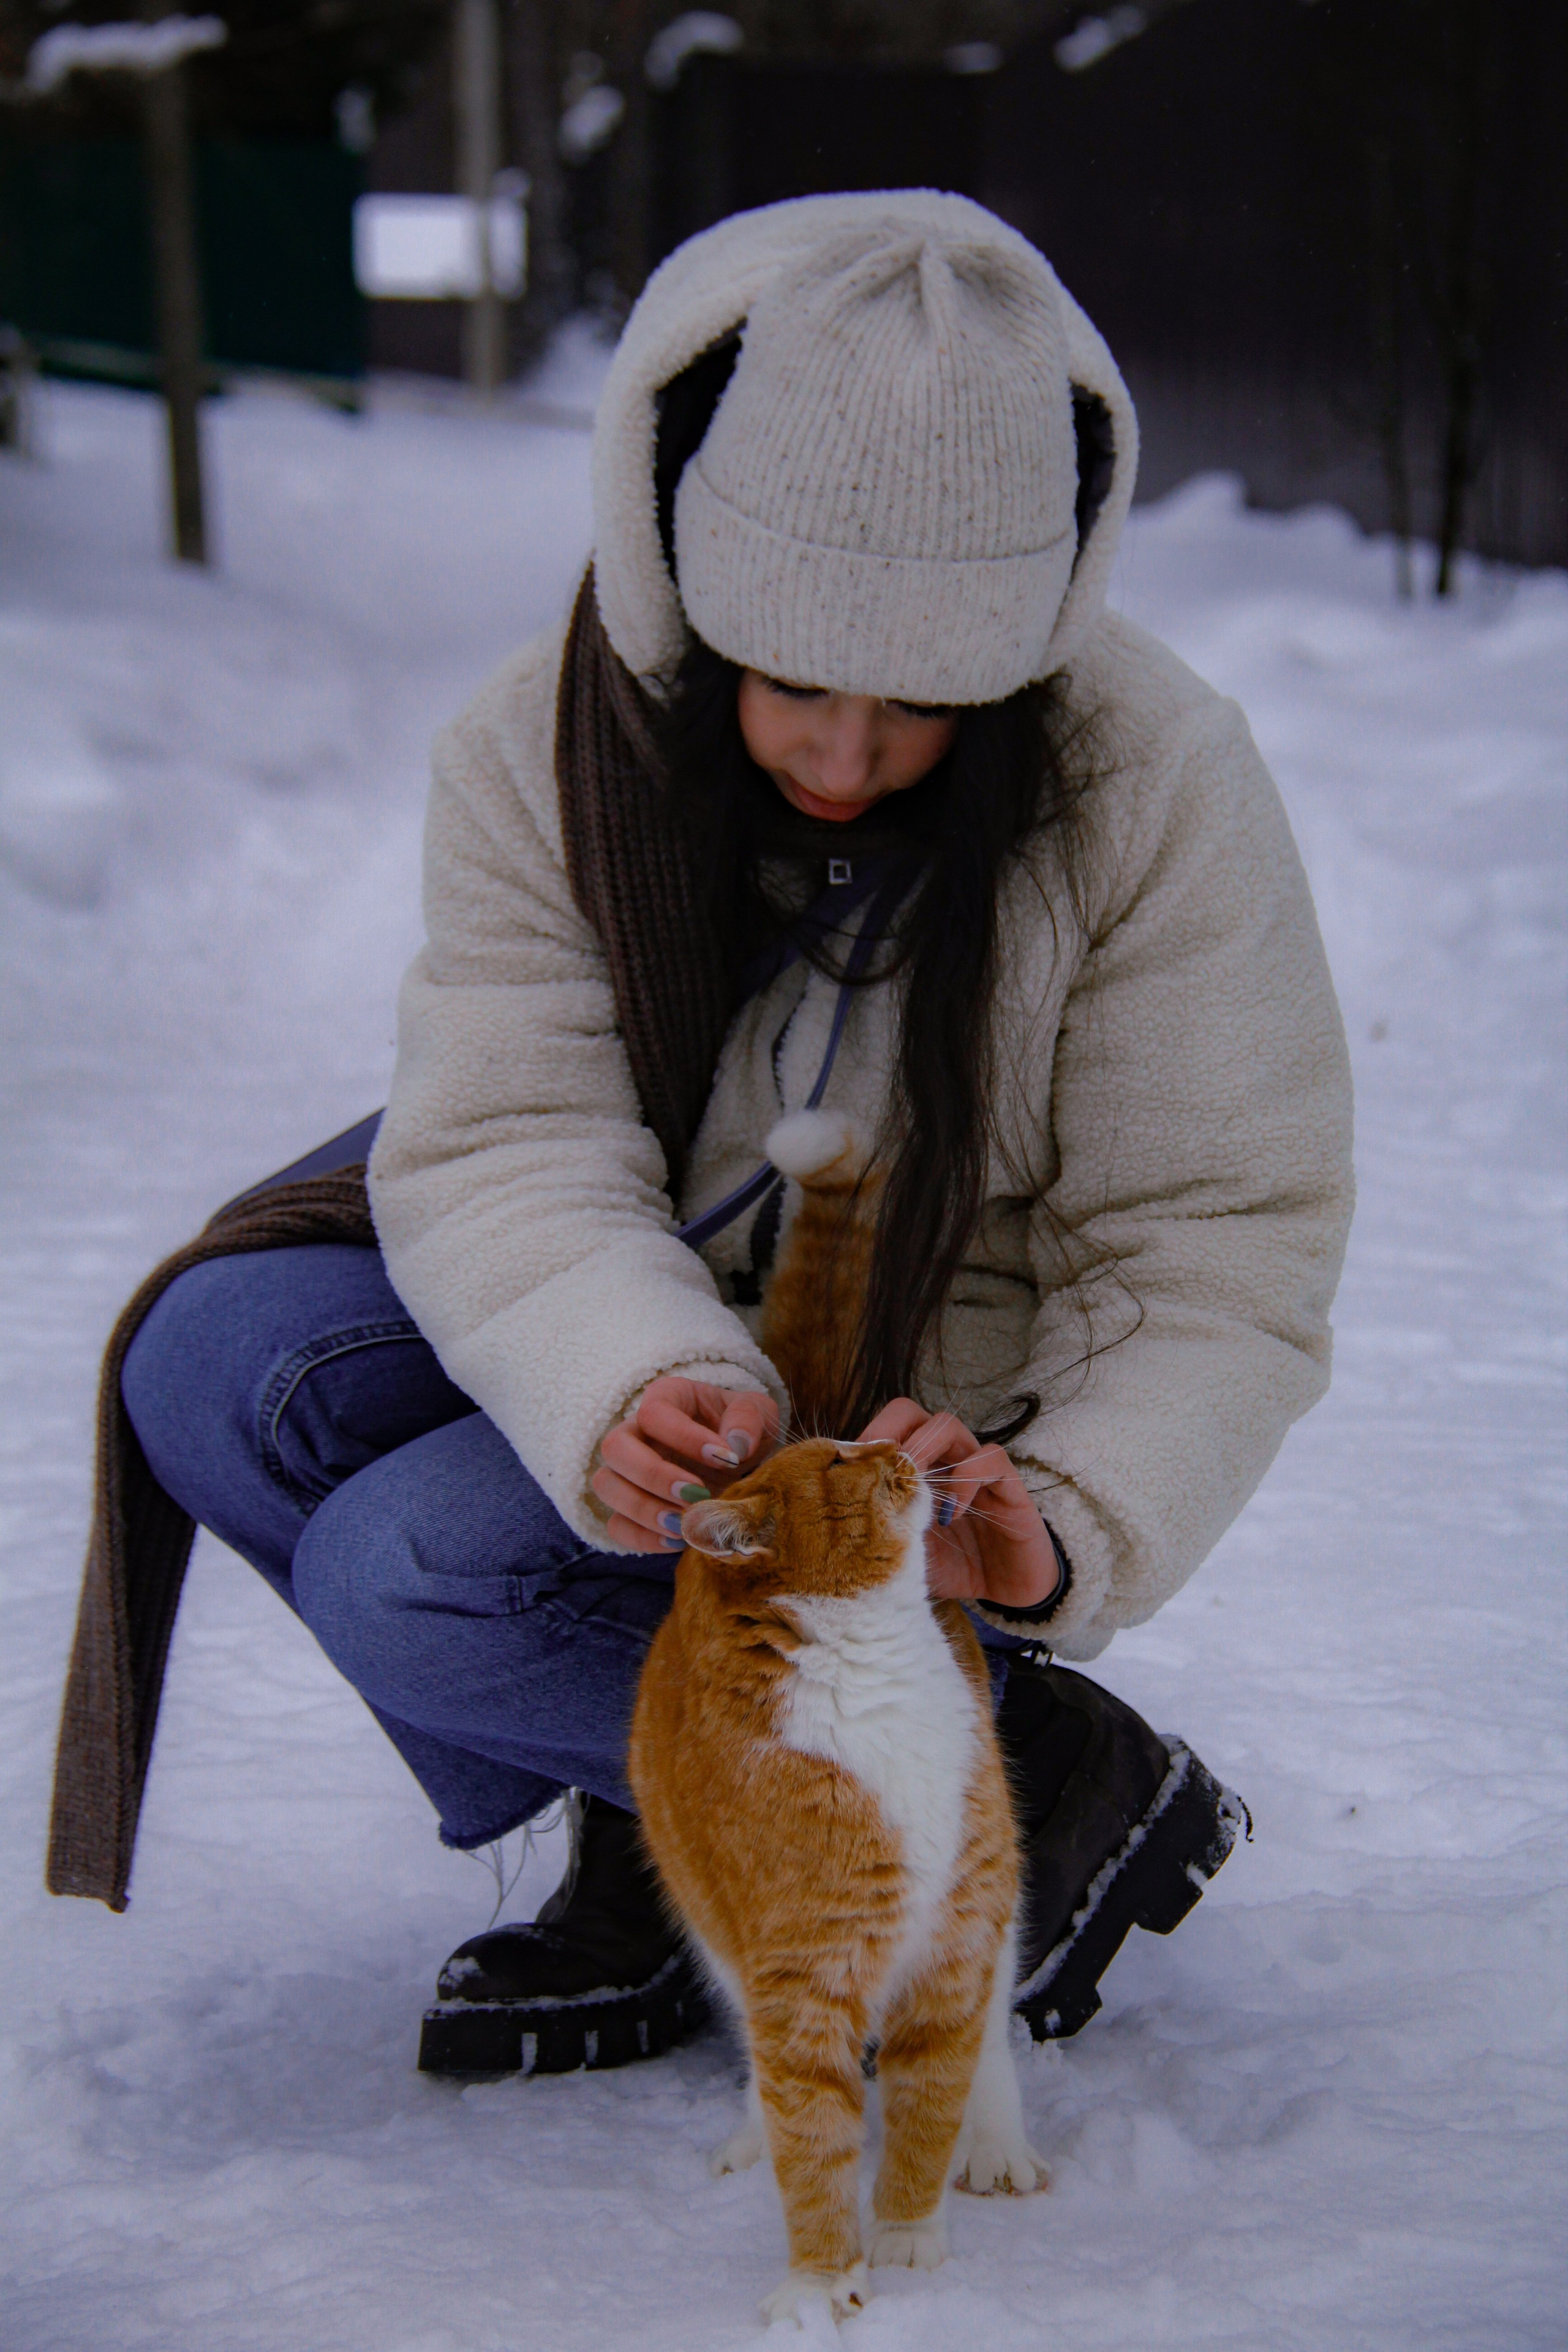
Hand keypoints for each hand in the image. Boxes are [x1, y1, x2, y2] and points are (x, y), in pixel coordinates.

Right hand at [593, 1376, 780, 1554]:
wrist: (742, 1462)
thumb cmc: (743, 1429)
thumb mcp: (758, 1413)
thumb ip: (749, 1419)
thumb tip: (734, 1445)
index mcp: (666, 1399)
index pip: (653, 1412)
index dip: (684, 1436)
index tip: (725, 1458)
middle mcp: (636, 1432)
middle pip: (615, 1447)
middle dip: (653, 1475)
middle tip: (696, 1492)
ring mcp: (627, 1471)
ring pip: (606, 1486)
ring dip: (644, 1509)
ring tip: (685, 1523)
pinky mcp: (629, 1508)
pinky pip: (616, 1525)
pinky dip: (643, 1537)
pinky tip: (679, 1540)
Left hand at [857, 1398, 1062, 1614]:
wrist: (1009, 1592)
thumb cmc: (954, 1567)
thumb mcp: (907, 1554)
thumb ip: (881, 1535)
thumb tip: (835, 1534)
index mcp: (914, 1470)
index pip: (883, 1432)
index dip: (862, 1445)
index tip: (845, 1473)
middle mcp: (942, 1458)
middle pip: (909, 1412)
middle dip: (885, 1432)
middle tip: (874, 1470)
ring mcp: (974, 1467)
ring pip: (946, 1425)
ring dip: (920, 1449)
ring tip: (909, 1487)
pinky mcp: (1007, 1484)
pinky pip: (988, 1459)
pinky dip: (965, 1480)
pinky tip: (950, 1514)